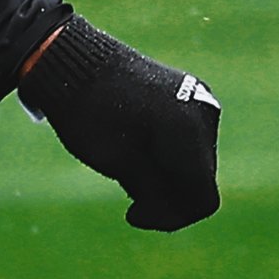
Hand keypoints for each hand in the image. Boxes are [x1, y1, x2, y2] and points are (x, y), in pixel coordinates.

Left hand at [18, 14, 217, 231]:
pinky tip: (136, 148)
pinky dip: (166, 154)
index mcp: (188, 133)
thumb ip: (155, 192)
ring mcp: (200, 102)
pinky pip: (188, 139)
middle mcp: (204, 115)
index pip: (201, 198)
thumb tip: (177, 210)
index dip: (171, 218)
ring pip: (194, 161)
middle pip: (199, 181)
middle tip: (125, 191)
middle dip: (166, 197)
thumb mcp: (119, 164)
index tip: (132, 214)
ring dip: (165, 175)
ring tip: (126, 165)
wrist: (75, 59)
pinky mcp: (191, 94)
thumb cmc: (88, 114)